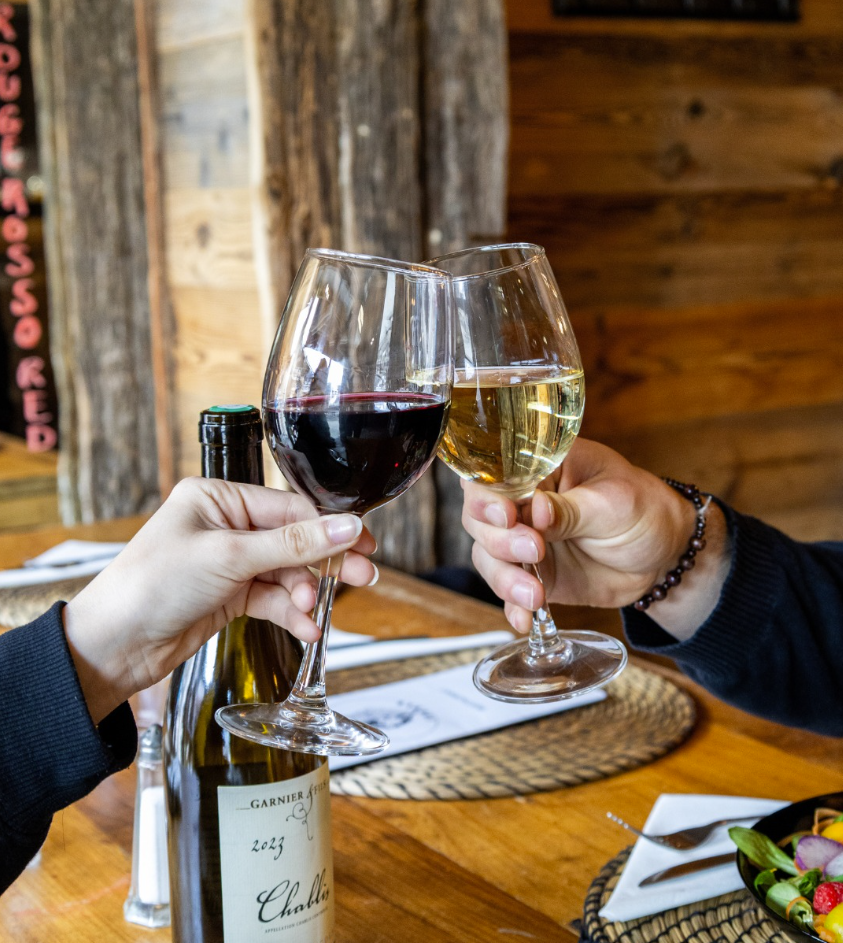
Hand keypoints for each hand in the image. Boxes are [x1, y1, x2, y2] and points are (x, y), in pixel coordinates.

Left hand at [63, 477, 377, 721]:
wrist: (114, 646)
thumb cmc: (151, 585)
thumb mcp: (230, 558)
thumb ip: (293, 544)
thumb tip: (346, 527)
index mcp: (217, 497)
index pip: (288, 506)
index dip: (327, 526)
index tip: (361, 543)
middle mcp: (225, 525)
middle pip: (292, 539)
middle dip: (325, 560)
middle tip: (362, 574)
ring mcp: (228, 562)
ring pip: (285, 572)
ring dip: (304, 593)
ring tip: (315, 612)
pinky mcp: (229, 596)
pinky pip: (272, 599)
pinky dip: (290, 613)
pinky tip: (305, 628)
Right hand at [461, 438, 729, 637]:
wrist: (664, 557)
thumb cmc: (645, 511)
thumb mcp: (614, 504)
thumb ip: (572, 509)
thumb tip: (536, 510)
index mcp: (541, 467)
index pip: (495, 474)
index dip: (488, 495)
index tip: (506, 516)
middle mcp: (523, 501)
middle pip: (480, 518)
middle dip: (500, 540)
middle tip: (535, 550)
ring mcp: (523, 539)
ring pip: (488, 556)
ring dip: (505, 578)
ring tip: (536, 594)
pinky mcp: (532, 573)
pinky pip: (508, 590)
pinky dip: (512, 606)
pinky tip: (524, 619)